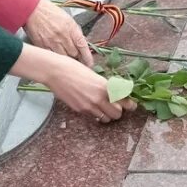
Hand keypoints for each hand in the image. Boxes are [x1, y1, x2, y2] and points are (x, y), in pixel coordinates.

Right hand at [9, 45, 136, 122]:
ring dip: (107, 114)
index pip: (125, 101)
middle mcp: (99, 98)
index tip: (131, 105)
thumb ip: (106, 85)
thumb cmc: (74, 68)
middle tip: (116, 105)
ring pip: (106, 119)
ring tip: (104, 106)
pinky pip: (93, 116)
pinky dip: (96, 113)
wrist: (55, 71)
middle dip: (118, 111)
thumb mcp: (95, 74)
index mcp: (105, 86)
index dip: (130, 105)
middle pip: (117, 114)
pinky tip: (92, 104)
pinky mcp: (80, 110)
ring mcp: (89, 106)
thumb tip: (116, 92)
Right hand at [24, 0, 92, 65]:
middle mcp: (63, 36)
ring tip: (63, 55)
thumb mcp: (67, 19)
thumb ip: (75, 32)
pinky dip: (55, 57)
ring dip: (65, 58)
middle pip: (74, 54)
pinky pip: (52, 56)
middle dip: (76, 57)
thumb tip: (81, 44)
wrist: (34, 9)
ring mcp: (53, 42)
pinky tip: (54, 55)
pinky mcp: (42, 46)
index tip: (89, 63)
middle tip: (75, 58)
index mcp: (72, 28)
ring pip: (63, 58)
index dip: (88, 58)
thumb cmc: (50, 12)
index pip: (83, 46)